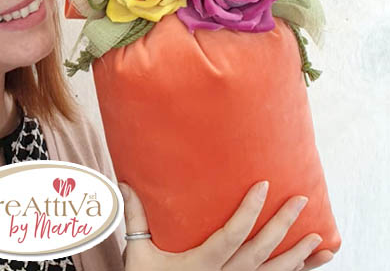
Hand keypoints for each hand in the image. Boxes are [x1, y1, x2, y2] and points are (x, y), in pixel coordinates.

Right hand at [119, 181, 333, 270]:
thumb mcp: (138, 254)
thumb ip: (136, 218)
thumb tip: (125, 185)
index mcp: (201, 264)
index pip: (231, 235)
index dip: (249, 211)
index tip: (264, 185)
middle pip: (260, 251)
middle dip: (283, 225)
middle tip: (300, 200)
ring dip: (299, 257)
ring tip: (321, 241)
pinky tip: (312, 266)